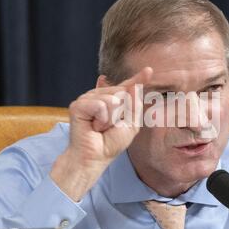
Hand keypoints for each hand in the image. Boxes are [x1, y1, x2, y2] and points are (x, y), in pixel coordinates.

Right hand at [51, 67, 152, 201]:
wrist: (95, 157)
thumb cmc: (110, 143)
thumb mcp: (131, 125)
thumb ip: (135, 106)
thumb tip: (133, 86)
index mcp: (112, 100)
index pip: (127, 87)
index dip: (138, 78)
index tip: (149, 70)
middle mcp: (99, 96)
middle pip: (122, 92)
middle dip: (121, 114)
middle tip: (108, 127)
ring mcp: (88, 98)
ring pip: (113, 99)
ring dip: (111, 119)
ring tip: (100, 128)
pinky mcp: (78, 105)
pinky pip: (101, 105)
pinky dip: (102, 120)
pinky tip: (93, 126)